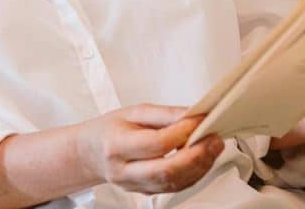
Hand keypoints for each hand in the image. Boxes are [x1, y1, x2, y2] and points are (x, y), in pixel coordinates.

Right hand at [75, 103, 224, 193]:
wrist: (91, 153)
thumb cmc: (111, 129)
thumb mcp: (134, 112)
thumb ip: (165, 114)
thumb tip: (193, 114)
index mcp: (117, 145)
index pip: (156, 143)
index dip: (182, 132)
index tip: (200, 119)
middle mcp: (124, 171)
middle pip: (166, 170)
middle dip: (196, 156)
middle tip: (213, 139)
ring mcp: (134, 186)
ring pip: (173, 183)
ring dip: (199, 166)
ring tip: (213, 147)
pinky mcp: (146, 192)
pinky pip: (174, 188)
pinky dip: (193, 174)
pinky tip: (202, 159)